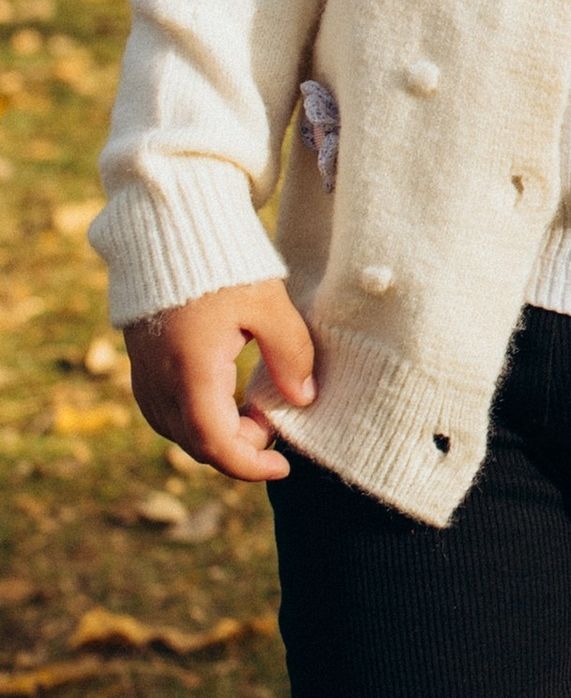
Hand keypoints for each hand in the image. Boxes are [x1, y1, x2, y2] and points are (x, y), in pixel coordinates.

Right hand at [125, 282, 314, 483]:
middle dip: (240, 448)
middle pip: (197, 444)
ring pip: (178, 431)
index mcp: (193, 371)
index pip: (216, 444)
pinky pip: (164, 412)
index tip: (283, 467)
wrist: (167, 230)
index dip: (249, 466)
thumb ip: (290, 354)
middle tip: (276, 423)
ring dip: (218, 435)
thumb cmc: (222, 263)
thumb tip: (303, 399)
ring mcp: (145, 374)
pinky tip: (224, 401)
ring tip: (257, 410)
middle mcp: (161, 381)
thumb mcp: (269, 304)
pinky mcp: (141, 364)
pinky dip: (195, 420)